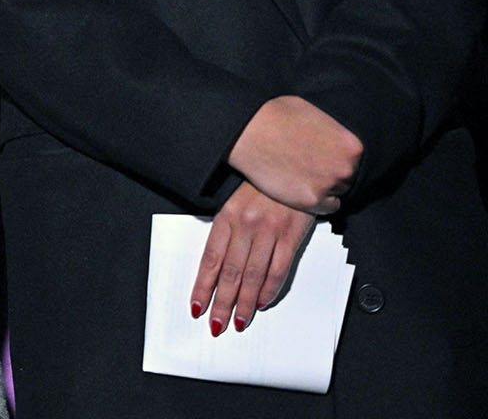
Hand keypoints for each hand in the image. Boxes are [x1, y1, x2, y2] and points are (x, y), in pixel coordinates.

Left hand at [190, 182, 315, 336]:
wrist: (296, 167)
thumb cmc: (262, 188)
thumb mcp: (235, 202)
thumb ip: (227, 231)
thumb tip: (215, 267)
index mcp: (226, 217)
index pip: (210, 259)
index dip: (202, 286)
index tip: (196, 306)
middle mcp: (246, 226)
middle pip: (230, 272)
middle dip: (221, 302)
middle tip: (216, 325)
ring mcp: (269, 231)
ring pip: (253, 275)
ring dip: (245, 303)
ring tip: (239, 322)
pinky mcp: (291, 236)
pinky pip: (279, 269)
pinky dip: (270, 289)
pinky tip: (262, 303)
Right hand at [227, 96, 360, 213]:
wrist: (249, 131)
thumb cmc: (276, 116)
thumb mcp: (316, 114)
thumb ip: (333, 132)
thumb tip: (334, 139)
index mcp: (351, 146)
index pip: (355, 162)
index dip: (338, 160)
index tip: (325, 159)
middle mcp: (345, 167)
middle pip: (347, 179)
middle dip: (331, 174)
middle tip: (310, 167)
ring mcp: (329, 185)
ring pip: (336, 194)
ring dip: (322, 188)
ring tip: (301, 176)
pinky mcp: (310, 199)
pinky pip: (325, 208)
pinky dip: (314, 201)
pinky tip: (299, 187)